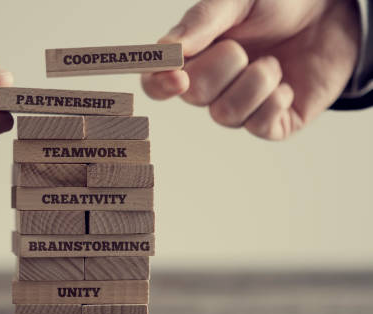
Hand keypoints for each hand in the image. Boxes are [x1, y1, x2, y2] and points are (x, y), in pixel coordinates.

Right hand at [142, 0, 359, 140]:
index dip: (159, 84)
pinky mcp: (272, 122)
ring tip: (273, 62)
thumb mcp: (237, 0)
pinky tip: (286, 83)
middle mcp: (212, 86)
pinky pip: (260, 126)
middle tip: (242, 47)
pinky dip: (274, 101)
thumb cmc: (278, 3)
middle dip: (221, 67)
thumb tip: (169, 50)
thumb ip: (202, 22)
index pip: (156, 83)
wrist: (331, 11)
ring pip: (226, 114)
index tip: (177, 76)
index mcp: (193, 56)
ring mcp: (241, 106)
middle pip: (194, 95)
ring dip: (254, 83)